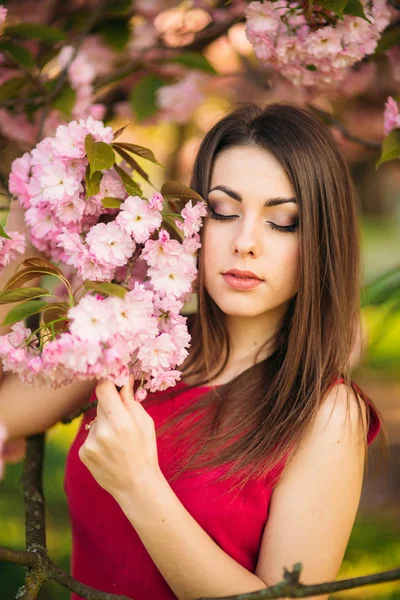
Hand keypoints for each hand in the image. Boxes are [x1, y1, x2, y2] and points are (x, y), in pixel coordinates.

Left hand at [79, 378, 161, 502]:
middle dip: (110, 406)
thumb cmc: (145, 451)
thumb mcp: (145, 423)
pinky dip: (97, 439)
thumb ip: (130, 400)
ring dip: (104, 424)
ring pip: (95, 421)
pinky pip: (89, 436)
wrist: (136, 485)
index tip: (112, 382)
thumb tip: (124, 378)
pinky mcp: (83, 453)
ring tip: (117, 442)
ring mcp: (90, 443)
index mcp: (121, 421)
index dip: (107, 382)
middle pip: (100, 403)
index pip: (103, 388)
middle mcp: (102, 431)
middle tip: (122, 419)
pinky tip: (109, 451)